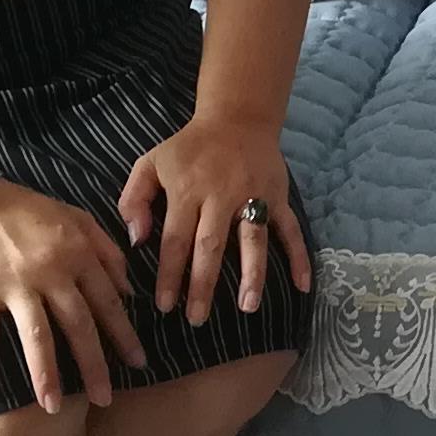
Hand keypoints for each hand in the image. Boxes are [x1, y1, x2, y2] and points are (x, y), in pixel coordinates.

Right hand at [0, 180, 144, 413]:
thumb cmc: (25, 209)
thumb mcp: (77, 217)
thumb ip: (107, 250)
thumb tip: (129, 290)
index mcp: (77, 254)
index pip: (108, 302)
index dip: (124, 335)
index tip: (138, 363)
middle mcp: (50, 271)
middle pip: (78, 326)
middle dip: (94, 365)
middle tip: (105, 399)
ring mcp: (13, 282)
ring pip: (35, 335)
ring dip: (46, 374)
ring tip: (54, 407)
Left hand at [119, 112, 309, 323]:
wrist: (238, 117)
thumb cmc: (189, 148)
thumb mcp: (150, 163)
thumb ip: (133, 200)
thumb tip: (137, 240)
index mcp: (187, 190)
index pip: (175, 239)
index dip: (170, 274)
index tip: (165, 305)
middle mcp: (221, 195)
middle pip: (211, 246)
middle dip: (204, 285)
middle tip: (197, 319)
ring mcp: (253, 196)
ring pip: (253, 240)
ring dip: (252, 275)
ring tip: (248, 307)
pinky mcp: (278, 196)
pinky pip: (290, 229)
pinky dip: (298, 256)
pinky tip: (302, 285)